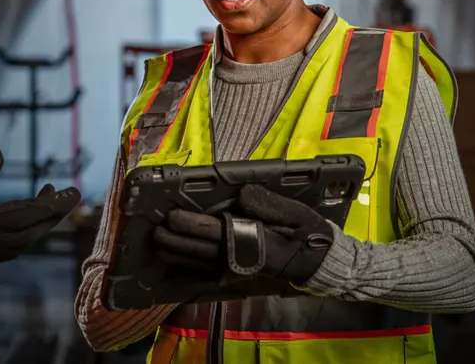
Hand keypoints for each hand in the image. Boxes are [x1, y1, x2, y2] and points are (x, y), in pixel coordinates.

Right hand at [0, 146, 80, 270]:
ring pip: (28, 239)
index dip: (53, 204)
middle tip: (71, 193)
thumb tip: (1, 152)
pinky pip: (17, 244)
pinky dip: (30, 230)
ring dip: (43, 221)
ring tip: (51, 199)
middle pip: (34, 230)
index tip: (71, 191)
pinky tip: (29, 216)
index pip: (29, 215)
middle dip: (55, 212)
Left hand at [151, 184, 335, 283]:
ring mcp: (234, 273)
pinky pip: (205, 280)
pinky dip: (187, 276)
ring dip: (175, 255)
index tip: (170, 216)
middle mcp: (237, 260)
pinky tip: (172, 273)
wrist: (320, 265)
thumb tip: (241, 194)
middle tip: (155, 230)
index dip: (188, 224)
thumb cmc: (308, 235)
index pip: (211, 231)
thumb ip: (267, 204)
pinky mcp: (235, 279)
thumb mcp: (296, 214)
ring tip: (157, 245)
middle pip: (196, 249)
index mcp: (250, 241)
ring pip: (196, 265)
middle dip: (173, 240)